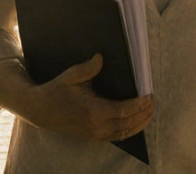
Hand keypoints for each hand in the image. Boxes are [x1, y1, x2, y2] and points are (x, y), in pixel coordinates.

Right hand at [18, 54, 154, 141]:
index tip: (149, 96)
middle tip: (153, 103)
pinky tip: (135, 123)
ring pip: (124, 133)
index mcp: (94, 111)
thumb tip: (101, 57)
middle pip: (128, 123)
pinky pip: (116, 137)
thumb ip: (88, 67)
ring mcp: (94, 134)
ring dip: (139, 124)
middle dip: (143, 114)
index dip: (139, 104)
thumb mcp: (72, 75)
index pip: (124, 110)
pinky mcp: (92, 137)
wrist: (42, 110)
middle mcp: (96, 126)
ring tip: (149, 113)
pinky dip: (128, 131)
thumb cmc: (57, 90)